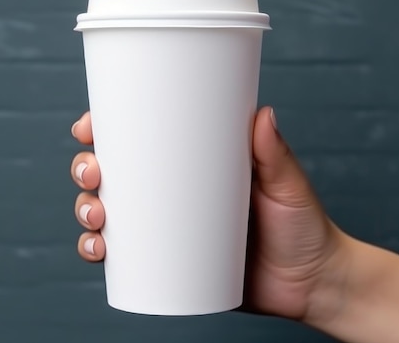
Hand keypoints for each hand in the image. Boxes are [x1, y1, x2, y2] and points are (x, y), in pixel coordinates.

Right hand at [70, 107, 351, 321]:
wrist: (313, 284)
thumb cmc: (303, 227)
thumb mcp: (288, 186)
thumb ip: (276, 153)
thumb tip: (263, 113)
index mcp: (195, 163)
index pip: (141, 138)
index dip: (105, 130)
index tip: (89, 126)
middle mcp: (174, 192)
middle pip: (113, 173)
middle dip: (86, 169)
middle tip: (93, 175)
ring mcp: (169, 228)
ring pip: (109, 213)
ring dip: (86, 211)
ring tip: (95, 219)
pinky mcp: (171, 263)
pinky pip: (124, 257)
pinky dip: (100, 252)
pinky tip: (97, 251)